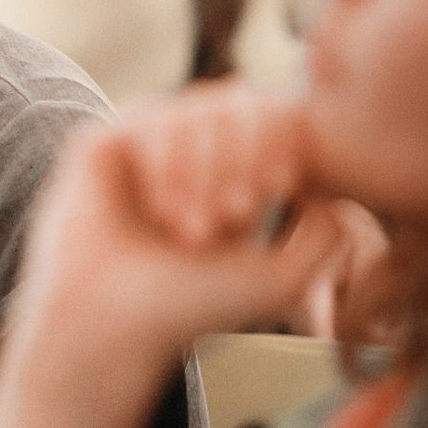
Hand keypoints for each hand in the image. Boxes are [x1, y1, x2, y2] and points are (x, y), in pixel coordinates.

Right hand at [0, 81, 350, 427]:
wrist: (117, 325)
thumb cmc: (196, 306)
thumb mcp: (287, 275)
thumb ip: (329, 227)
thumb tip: (318, 171)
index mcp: (228, 177)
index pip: (277, 117)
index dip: (286, 142)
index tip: (277, 193)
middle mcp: (183, 155)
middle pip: (243, 103)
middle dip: (248, 153)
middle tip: (235, 214)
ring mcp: (139, 146)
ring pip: (197, 109)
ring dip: (207, 167)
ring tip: (192, 228)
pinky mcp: (99, 144)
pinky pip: (148, 119)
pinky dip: (167, 162)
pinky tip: (159, 210)